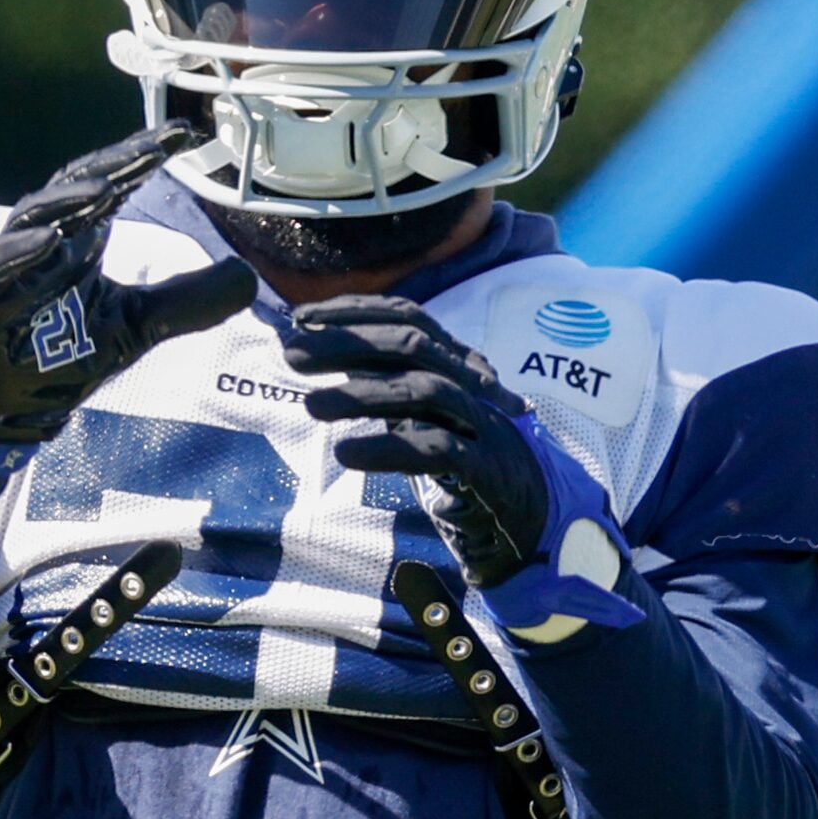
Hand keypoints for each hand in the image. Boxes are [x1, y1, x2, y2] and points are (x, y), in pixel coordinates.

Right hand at [0, 123, 254, 443]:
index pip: (110, 184)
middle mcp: (41, 242)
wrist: (6, 411)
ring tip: (106, 186)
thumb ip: (188, 301)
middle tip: (154, 148)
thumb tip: (248, 278)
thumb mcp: (137, 327)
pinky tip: (46, 241)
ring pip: (30, 218)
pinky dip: (16, 253)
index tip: (184, 134)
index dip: (141, 157)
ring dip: (66, 202)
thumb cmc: (59, 358)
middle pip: (73, 188)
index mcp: (78, 240)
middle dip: (112, 164)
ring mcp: (6, 269)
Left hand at [284, 295, 547, 586]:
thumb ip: (377, 378)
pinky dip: (387, 449)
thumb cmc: (460, 450)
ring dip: (362, 393)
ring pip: (422, 390)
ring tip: (310, 405)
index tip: (300, 317)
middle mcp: (468, 380)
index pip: (405, 315)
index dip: (354, 310)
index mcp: (452, 359)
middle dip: (347, 343)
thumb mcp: (416, 407)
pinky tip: (346, 453)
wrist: (527, 509)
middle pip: (410, 344)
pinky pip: (434, 449)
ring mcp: (479, 420)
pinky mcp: (484, 466)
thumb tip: (314, 351)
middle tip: (290, 353)